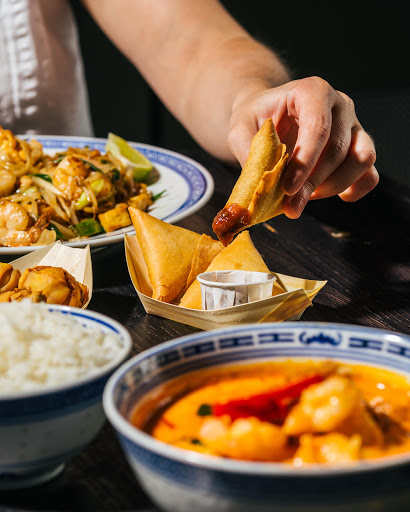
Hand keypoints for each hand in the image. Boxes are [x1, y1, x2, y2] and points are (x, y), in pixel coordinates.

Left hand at [227, 76, 378, 217]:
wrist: (269, 116)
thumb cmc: (256, 120)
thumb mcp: (240, 129)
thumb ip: (248, 152)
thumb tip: (259, 186)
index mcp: (312, 92)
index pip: (318, 127)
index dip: (305, 161)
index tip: (287, 188)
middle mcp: (340, 105)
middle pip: (338, 149)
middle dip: (313, 183)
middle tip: (290, 206)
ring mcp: (354, 126)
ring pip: (361, 160)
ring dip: (333, 186)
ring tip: (305, 198)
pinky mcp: (360, 148)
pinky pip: (370, 173)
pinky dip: (356, 189)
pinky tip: (334, 197)